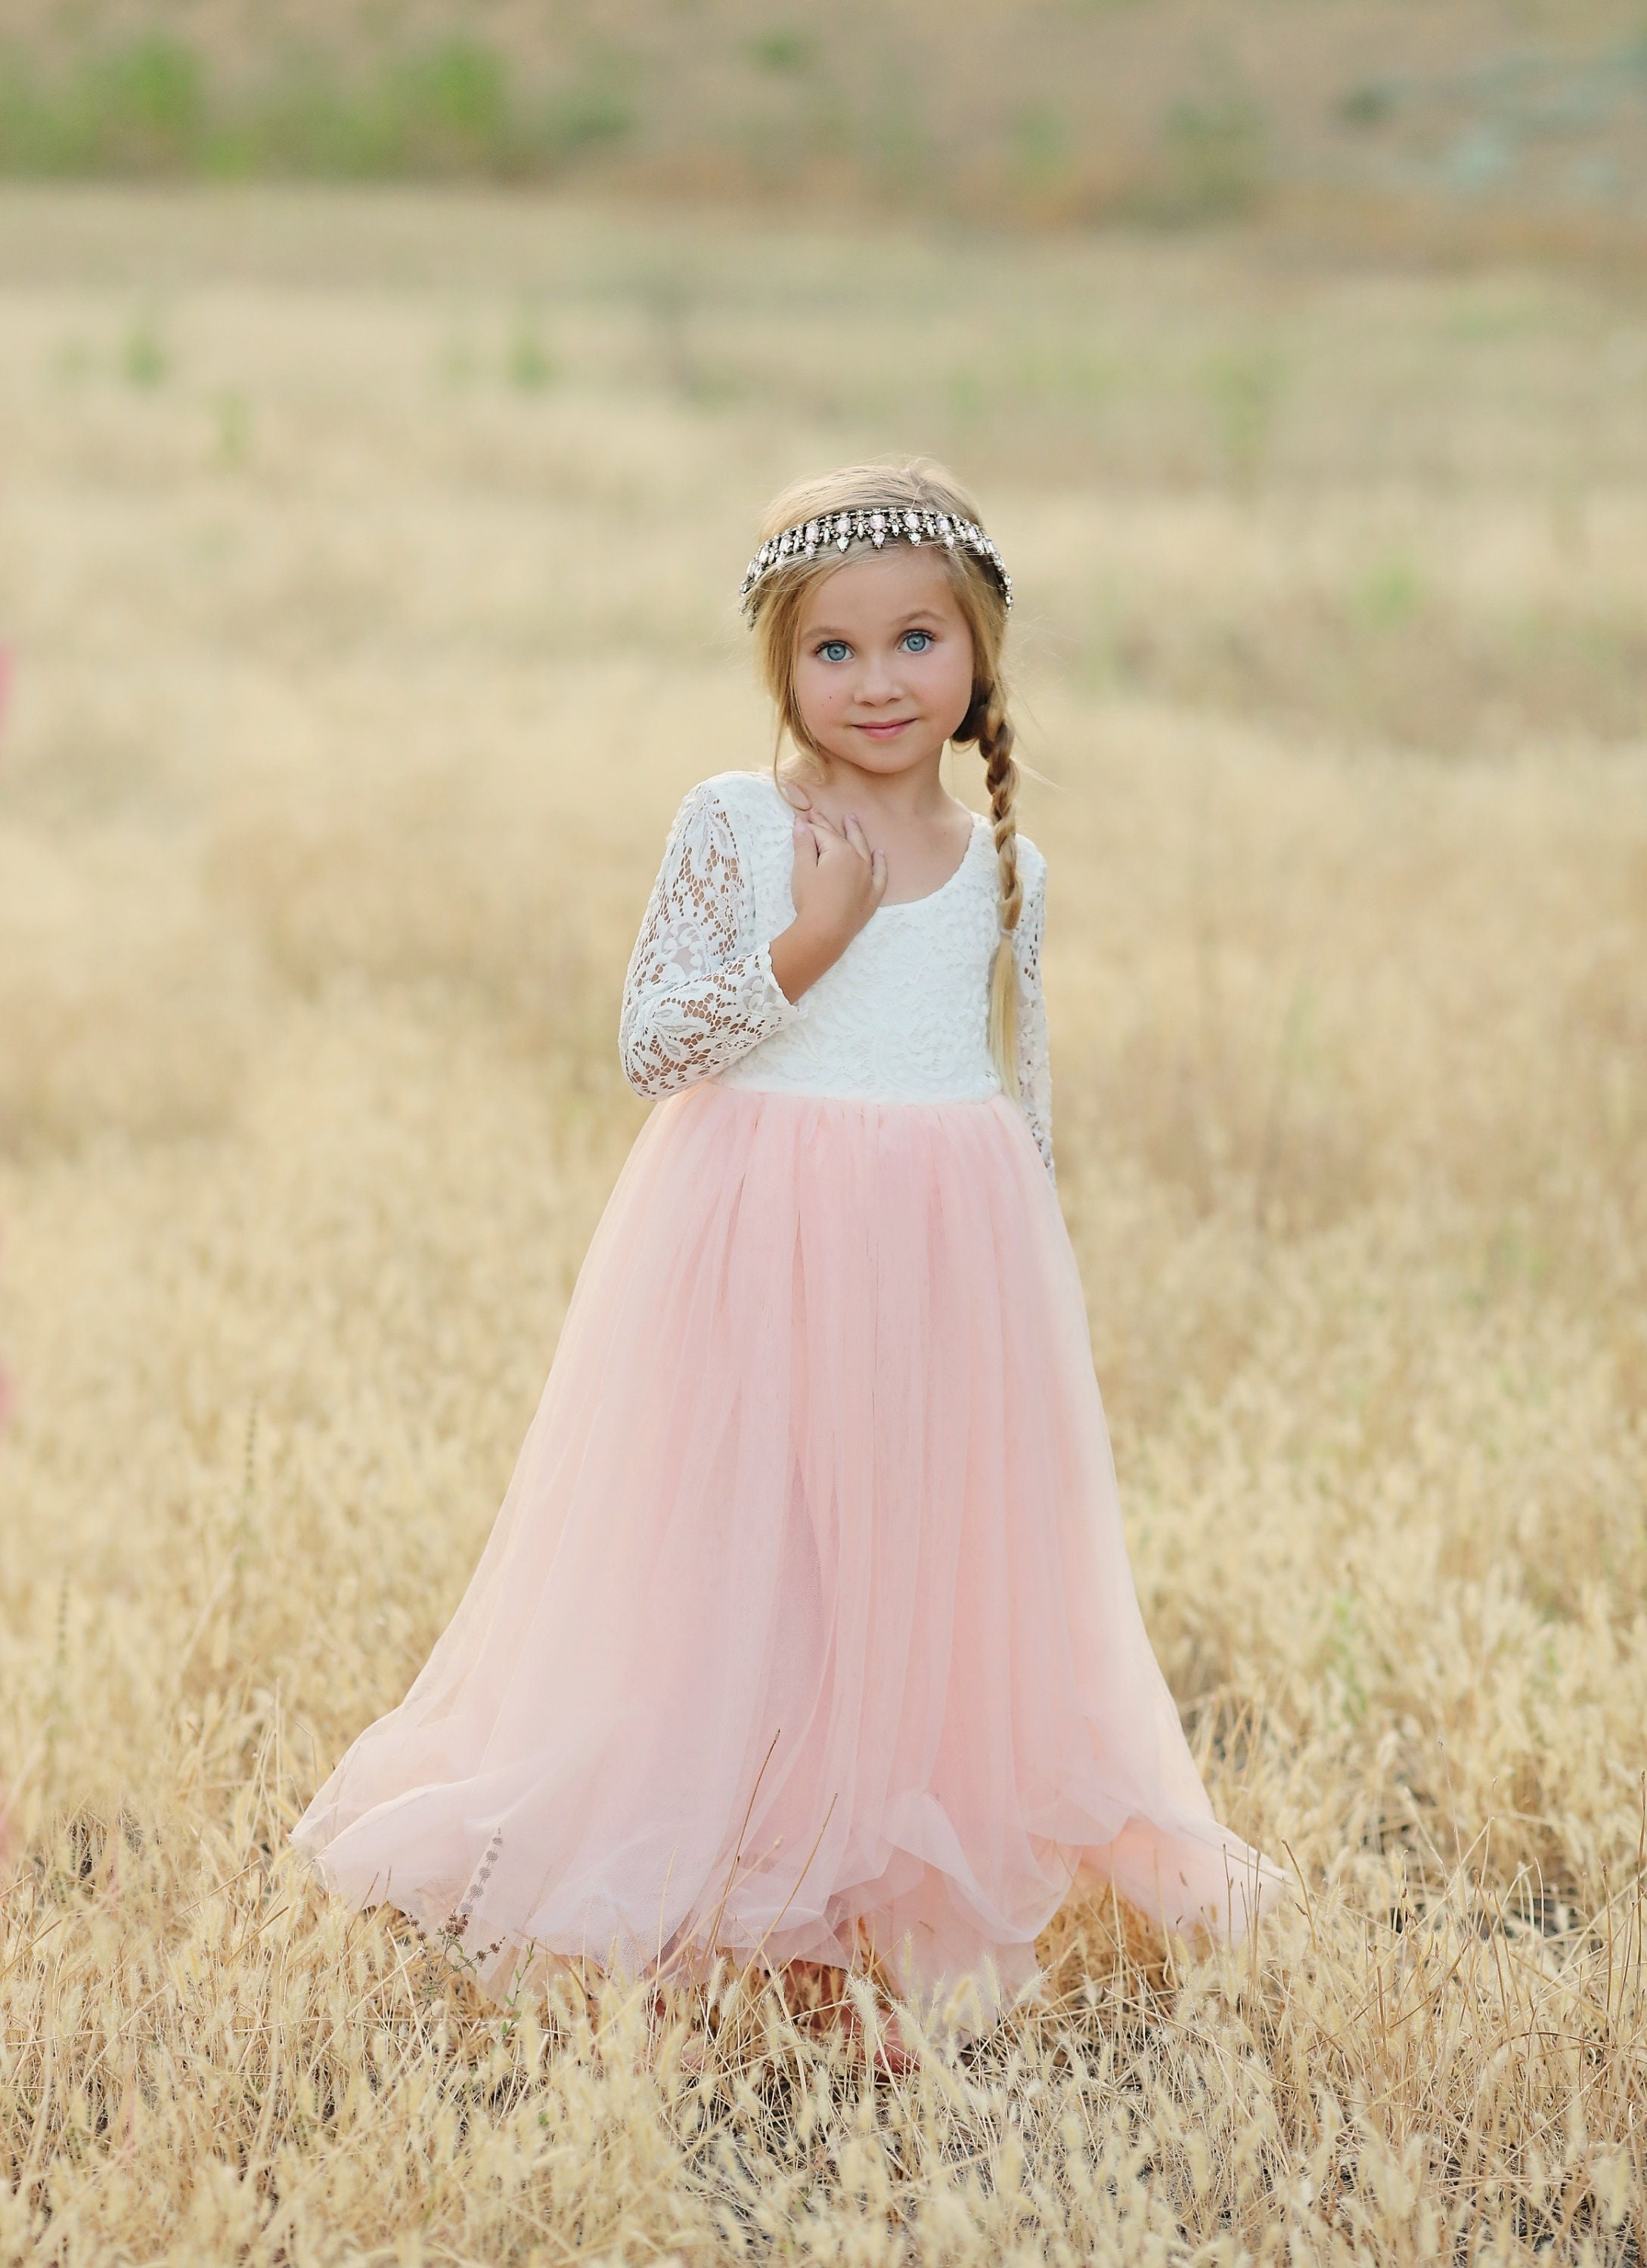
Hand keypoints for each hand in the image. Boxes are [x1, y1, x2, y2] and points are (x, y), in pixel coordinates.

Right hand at [790, 806, 886, 939]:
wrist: (825, 932)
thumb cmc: (811, 900)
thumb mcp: (802, 870)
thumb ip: (803, 845)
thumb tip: (801, 825)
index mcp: (839, 851)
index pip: (822, 833)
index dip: (809, 827)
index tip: (800, 820)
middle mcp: (858, 859)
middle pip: (841, 837)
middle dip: (828, 824)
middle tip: (818, 813)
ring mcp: (868, 877)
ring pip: (863, 849)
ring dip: (856, 833)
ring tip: (852, 819)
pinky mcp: (872, 894)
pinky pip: (880, 874)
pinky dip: (880, 862)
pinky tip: (880, 853)